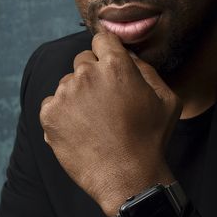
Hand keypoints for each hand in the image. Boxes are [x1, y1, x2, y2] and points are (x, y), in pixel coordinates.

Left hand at [39, 32, 181, 216]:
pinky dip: (63, 114)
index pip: (102, 39)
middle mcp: (87, 74)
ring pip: (68, 83)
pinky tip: (81, 131)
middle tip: (106, 103)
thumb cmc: (151, 138)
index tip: (109, 67)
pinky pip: (53, 104)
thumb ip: (146, 70)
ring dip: (78, 96)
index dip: (107, 52)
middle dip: (94, 75)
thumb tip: (127, 56)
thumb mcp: (167, 99)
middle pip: (83, 60)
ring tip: (95, 122)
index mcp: (116, 65)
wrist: (127, 177)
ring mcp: (65, 93)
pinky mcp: (49, 114)